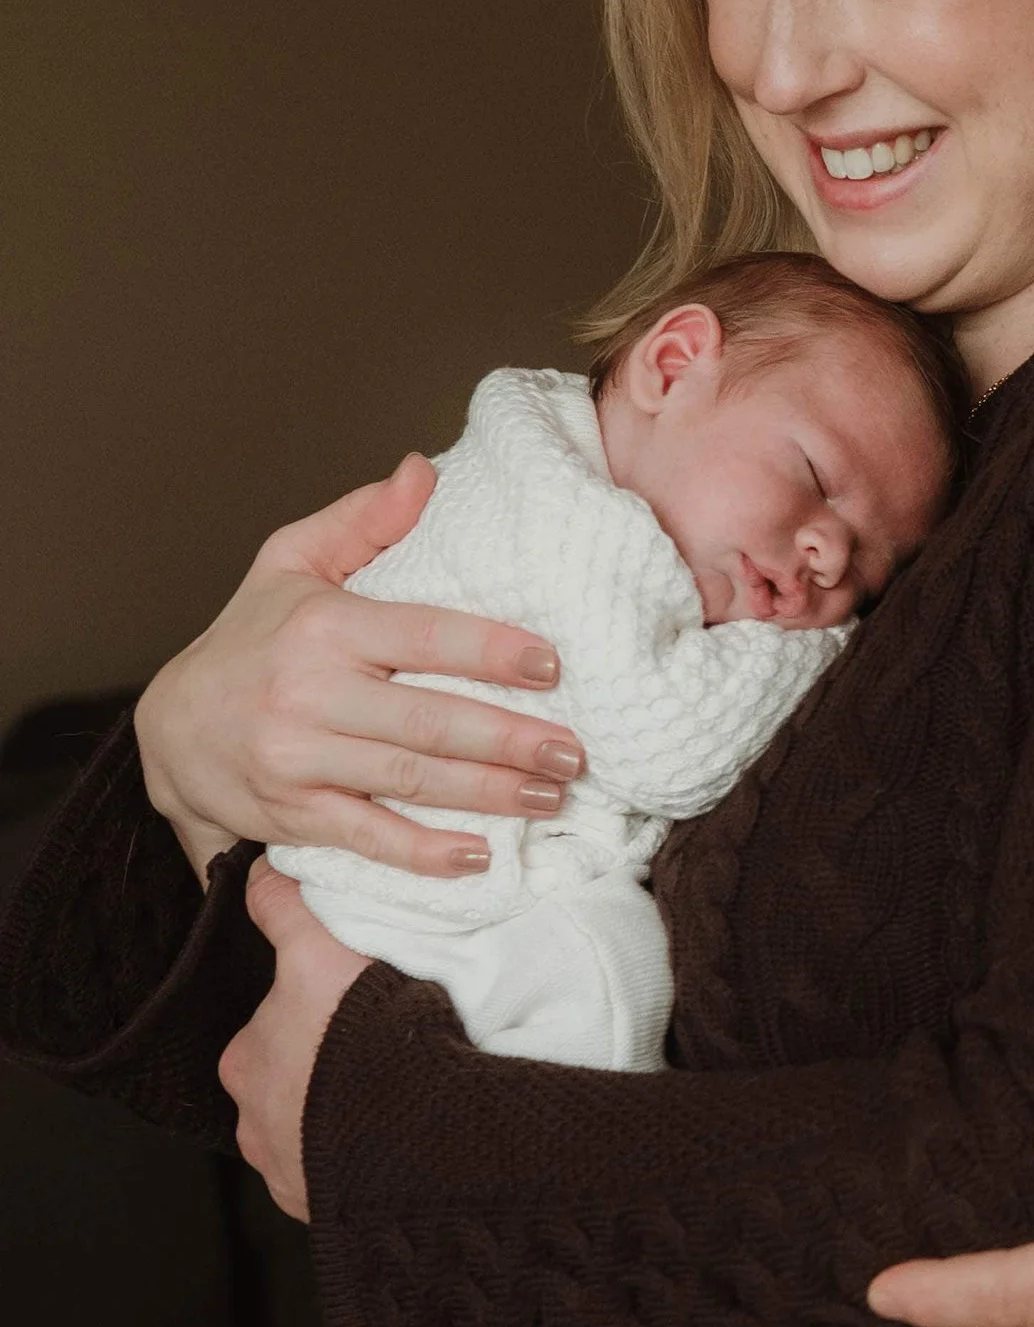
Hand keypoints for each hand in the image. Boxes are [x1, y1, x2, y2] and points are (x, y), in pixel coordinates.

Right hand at [136, 456, 582, 879]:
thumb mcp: (290, 562)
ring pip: (408, 779)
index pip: (423, 635)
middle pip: (427, 719)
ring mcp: (298, 759)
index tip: (552, 665)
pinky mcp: (292, 815)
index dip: (492, 651)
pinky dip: (423, 853)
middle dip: (508, 739)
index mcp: (324, 625)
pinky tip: (478, 855)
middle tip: (572, 752)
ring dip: (488, 794)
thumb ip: (364, 520)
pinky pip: (367, 837)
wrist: (168, 728)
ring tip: (551, 794)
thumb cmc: (251, 637)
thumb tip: (423, 471)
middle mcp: (309, 693)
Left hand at [219, 862, 369, 1221]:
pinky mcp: (325, 1210)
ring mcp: (288, 1173)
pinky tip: (393, 1142)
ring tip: (395, 1101)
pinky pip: (340, 1181)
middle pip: (292, 1088)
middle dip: (327, 1076)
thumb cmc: (359, 1040)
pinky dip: (360, 1164)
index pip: (275, 1033)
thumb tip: (260, 869)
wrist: (408, 1134)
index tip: (353, 1018)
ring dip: (344, 1122)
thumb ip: (286, 911)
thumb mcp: (318, 955)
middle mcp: (253, 1125)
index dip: (315, 1019)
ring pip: (315, 1135)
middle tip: (382, 1057)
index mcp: (246, 1062)